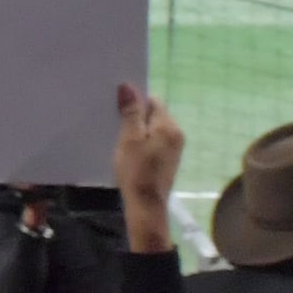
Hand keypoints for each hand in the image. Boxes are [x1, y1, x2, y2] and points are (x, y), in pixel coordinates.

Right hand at [113, 83, 182, 250]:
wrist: (147, 206)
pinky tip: (131, 152)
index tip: (117, 109)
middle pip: (155, 114)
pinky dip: (144, 142)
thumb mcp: (129, 140)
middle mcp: (177, 133)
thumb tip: (128, 87)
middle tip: (116, 125)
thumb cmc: (136, 172)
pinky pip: (156, 141)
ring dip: (139, 130)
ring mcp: (176, 147)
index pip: (152, 100)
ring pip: (154, 128)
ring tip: (122, 140)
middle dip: (137, 116)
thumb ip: (131, 113)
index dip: (135, 102)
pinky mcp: (170, 159)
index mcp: (168, 126)